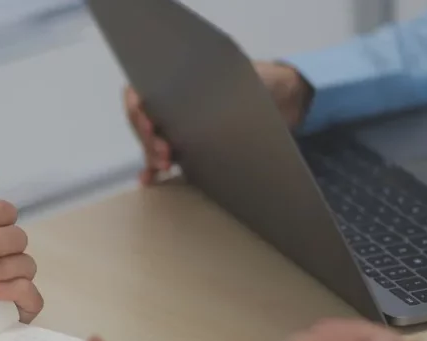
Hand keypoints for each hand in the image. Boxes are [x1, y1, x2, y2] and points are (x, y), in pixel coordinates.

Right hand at [123, 62, 312, 184]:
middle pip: (145, 122)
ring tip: (163, 166)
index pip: (141, 93)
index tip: (151, 126)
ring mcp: (182, 126)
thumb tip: (185, 97)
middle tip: (163, 153)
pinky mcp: (192, 147)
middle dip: (148, 139)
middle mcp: (174, 104)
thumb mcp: (234, 75)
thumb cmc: (261, 81)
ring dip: (151, 155)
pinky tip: (150, 179)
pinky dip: (156, 169)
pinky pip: (168, 158)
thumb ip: (210, 85)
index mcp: (177, 80)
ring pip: (153, 142)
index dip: (138, 111)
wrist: (287, 100)